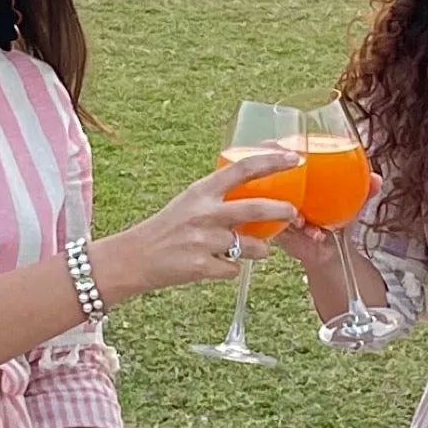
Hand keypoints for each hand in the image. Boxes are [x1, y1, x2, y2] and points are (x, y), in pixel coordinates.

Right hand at [94, 166, 274, 303]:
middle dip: (282, 210)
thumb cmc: (166, 229)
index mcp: (202, 191)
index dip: (271, 161)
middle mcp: (204, 213)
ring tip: (253, 249)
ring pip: (253, 246)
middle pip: (256, 208)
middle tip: (293, 212)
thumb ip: (218, 196)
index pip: (243, 168)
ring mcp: (204, 241)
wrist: (134, 258)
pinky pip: (235, 268)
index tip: (292, 158)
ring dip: (260, 249)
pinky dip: (232, 268)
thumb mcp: (189, 202)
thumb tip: (255, 191)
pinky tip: (218, 265)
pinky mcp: (202, 266)